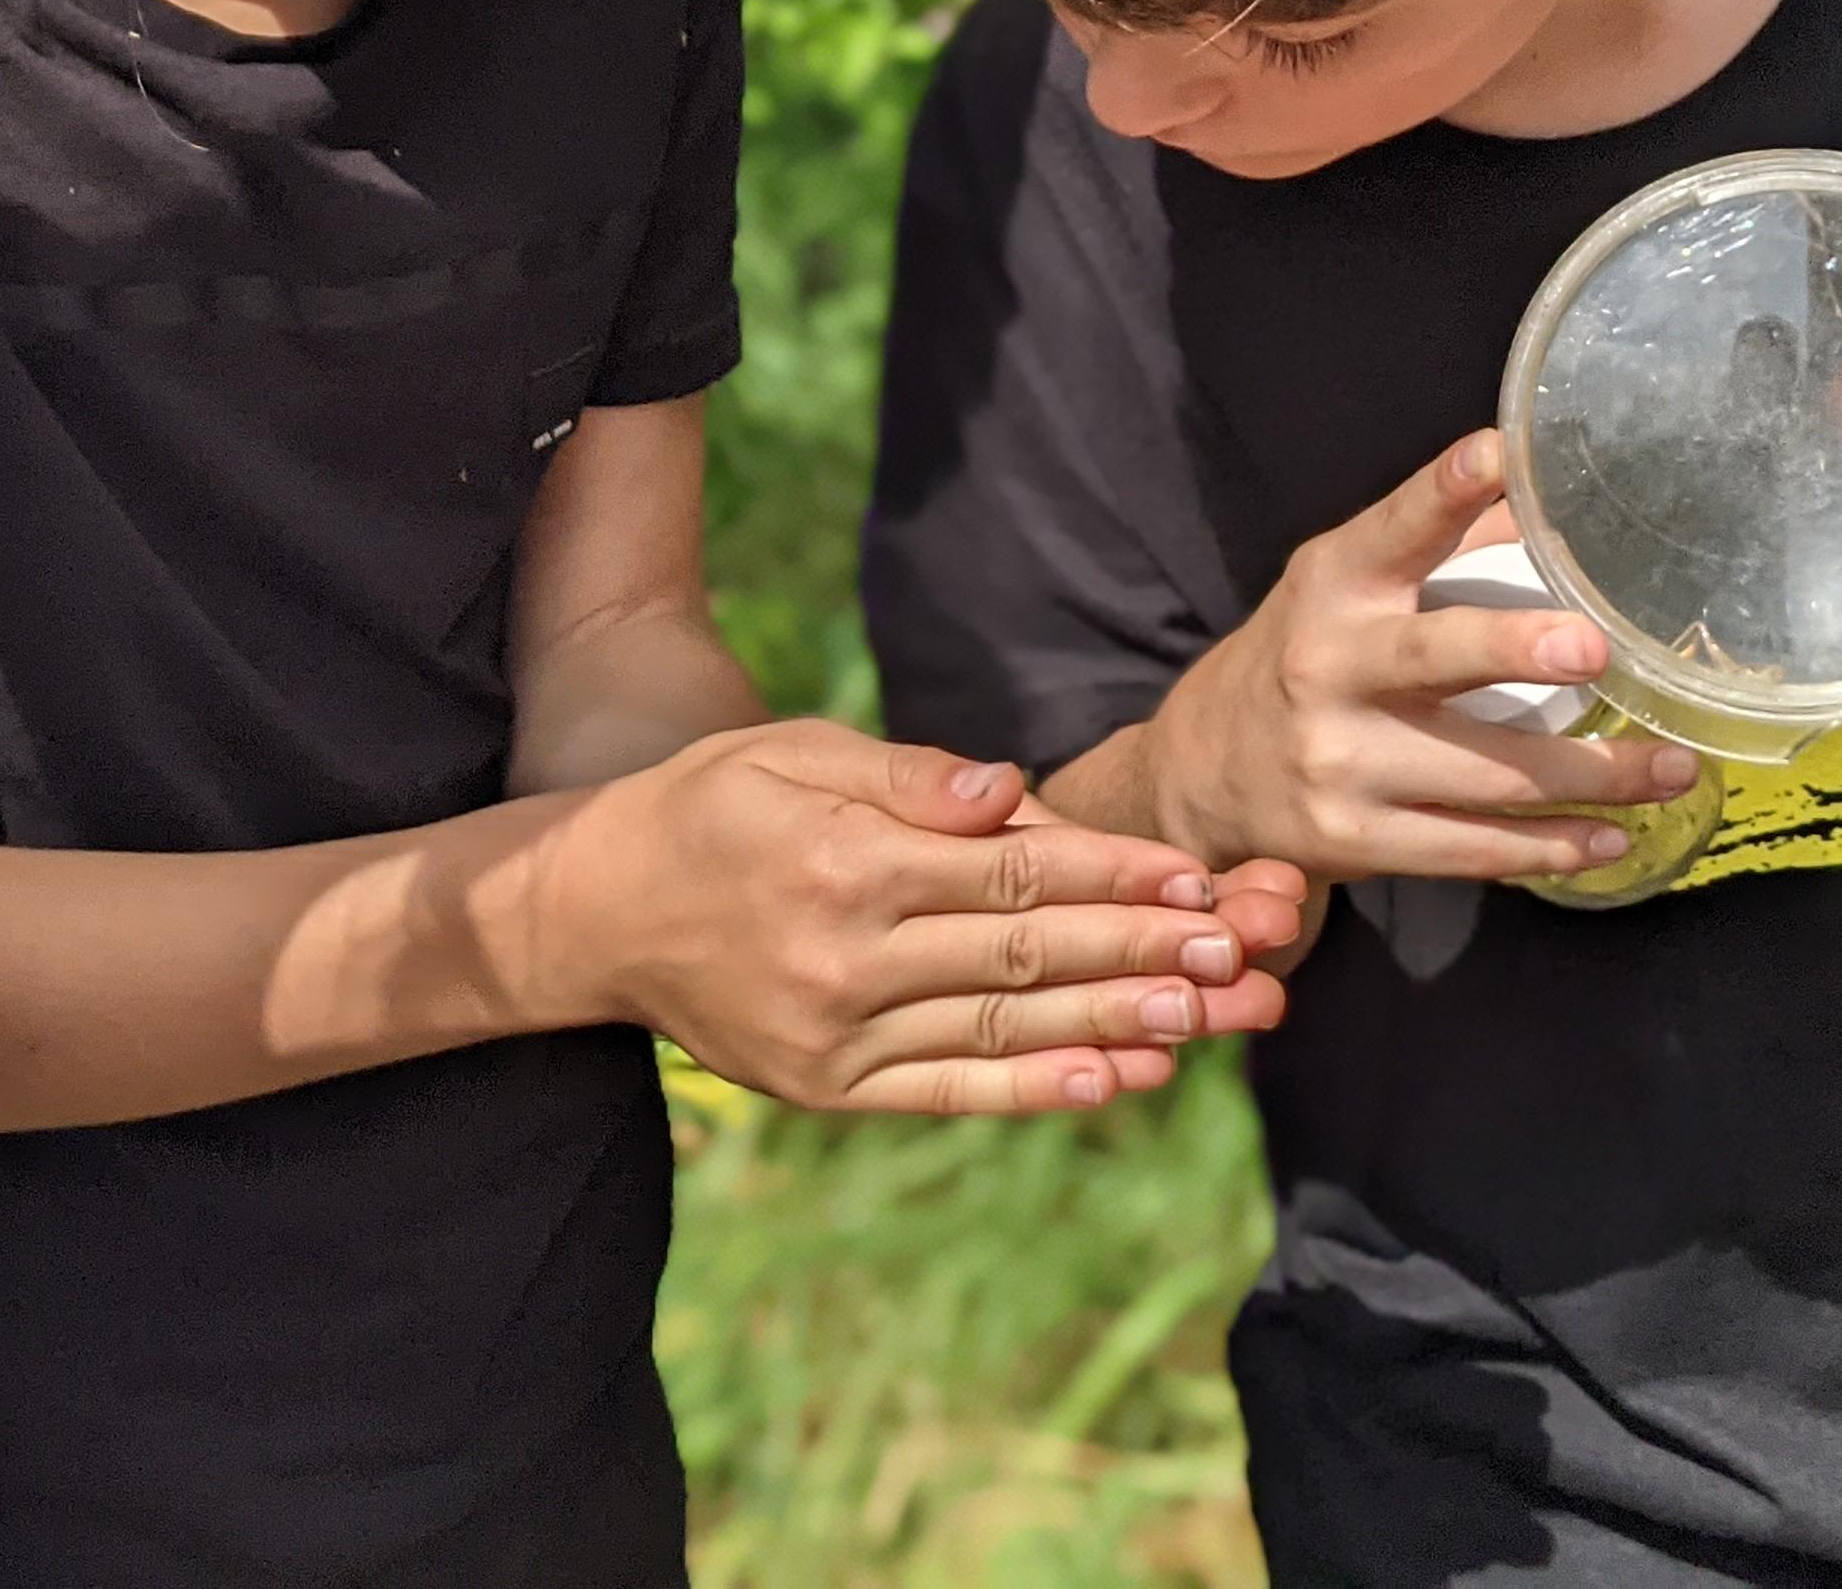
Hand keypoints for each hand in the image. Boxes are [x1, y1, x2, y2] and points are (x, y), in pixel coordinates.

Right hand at [540, 720, 1284, 1115]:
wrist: (596, 913)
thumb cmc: (709, 807)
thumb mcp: (790, 751)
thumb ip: (903, 774)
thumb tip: (1006, 790)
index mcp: (845, 859)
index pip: (1011, 872)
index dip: (1114, 874)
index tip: (1200, 874)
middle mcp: (845, 956)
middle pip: (1028, 955)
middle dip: (1147, 951)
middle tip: (1245, 952)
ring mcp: (838, 1034)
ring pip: (1006, 1029)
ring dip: (1120, 1025)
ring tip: (1214, 1018)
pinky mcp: (829, 1089)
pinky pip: (953, 1090)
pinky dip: (1040, 1091)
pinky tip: (1118, 1082)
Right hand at [1131, 432, 1700, 885]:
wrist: (1203, 772)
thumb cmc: (1305, 656)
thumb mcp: (1346, 585)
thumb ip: (1439, 543)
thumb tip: (1548, 495)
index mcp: (1336, 586)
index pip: (1395, 529)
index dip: (1444, 491)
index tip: (1497, 454)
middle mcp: (1330, 667)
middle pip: (1435, 657)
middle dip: (1515, 649)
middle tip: (1593, 647)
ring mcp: (1340, 760)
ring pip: (1485, 775)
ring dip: (1592, 777)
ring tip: (1671, 769)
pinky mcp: (1355, 838)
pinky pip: (1471, 849)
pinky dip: (1550, 848)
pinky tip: (1608, 838)